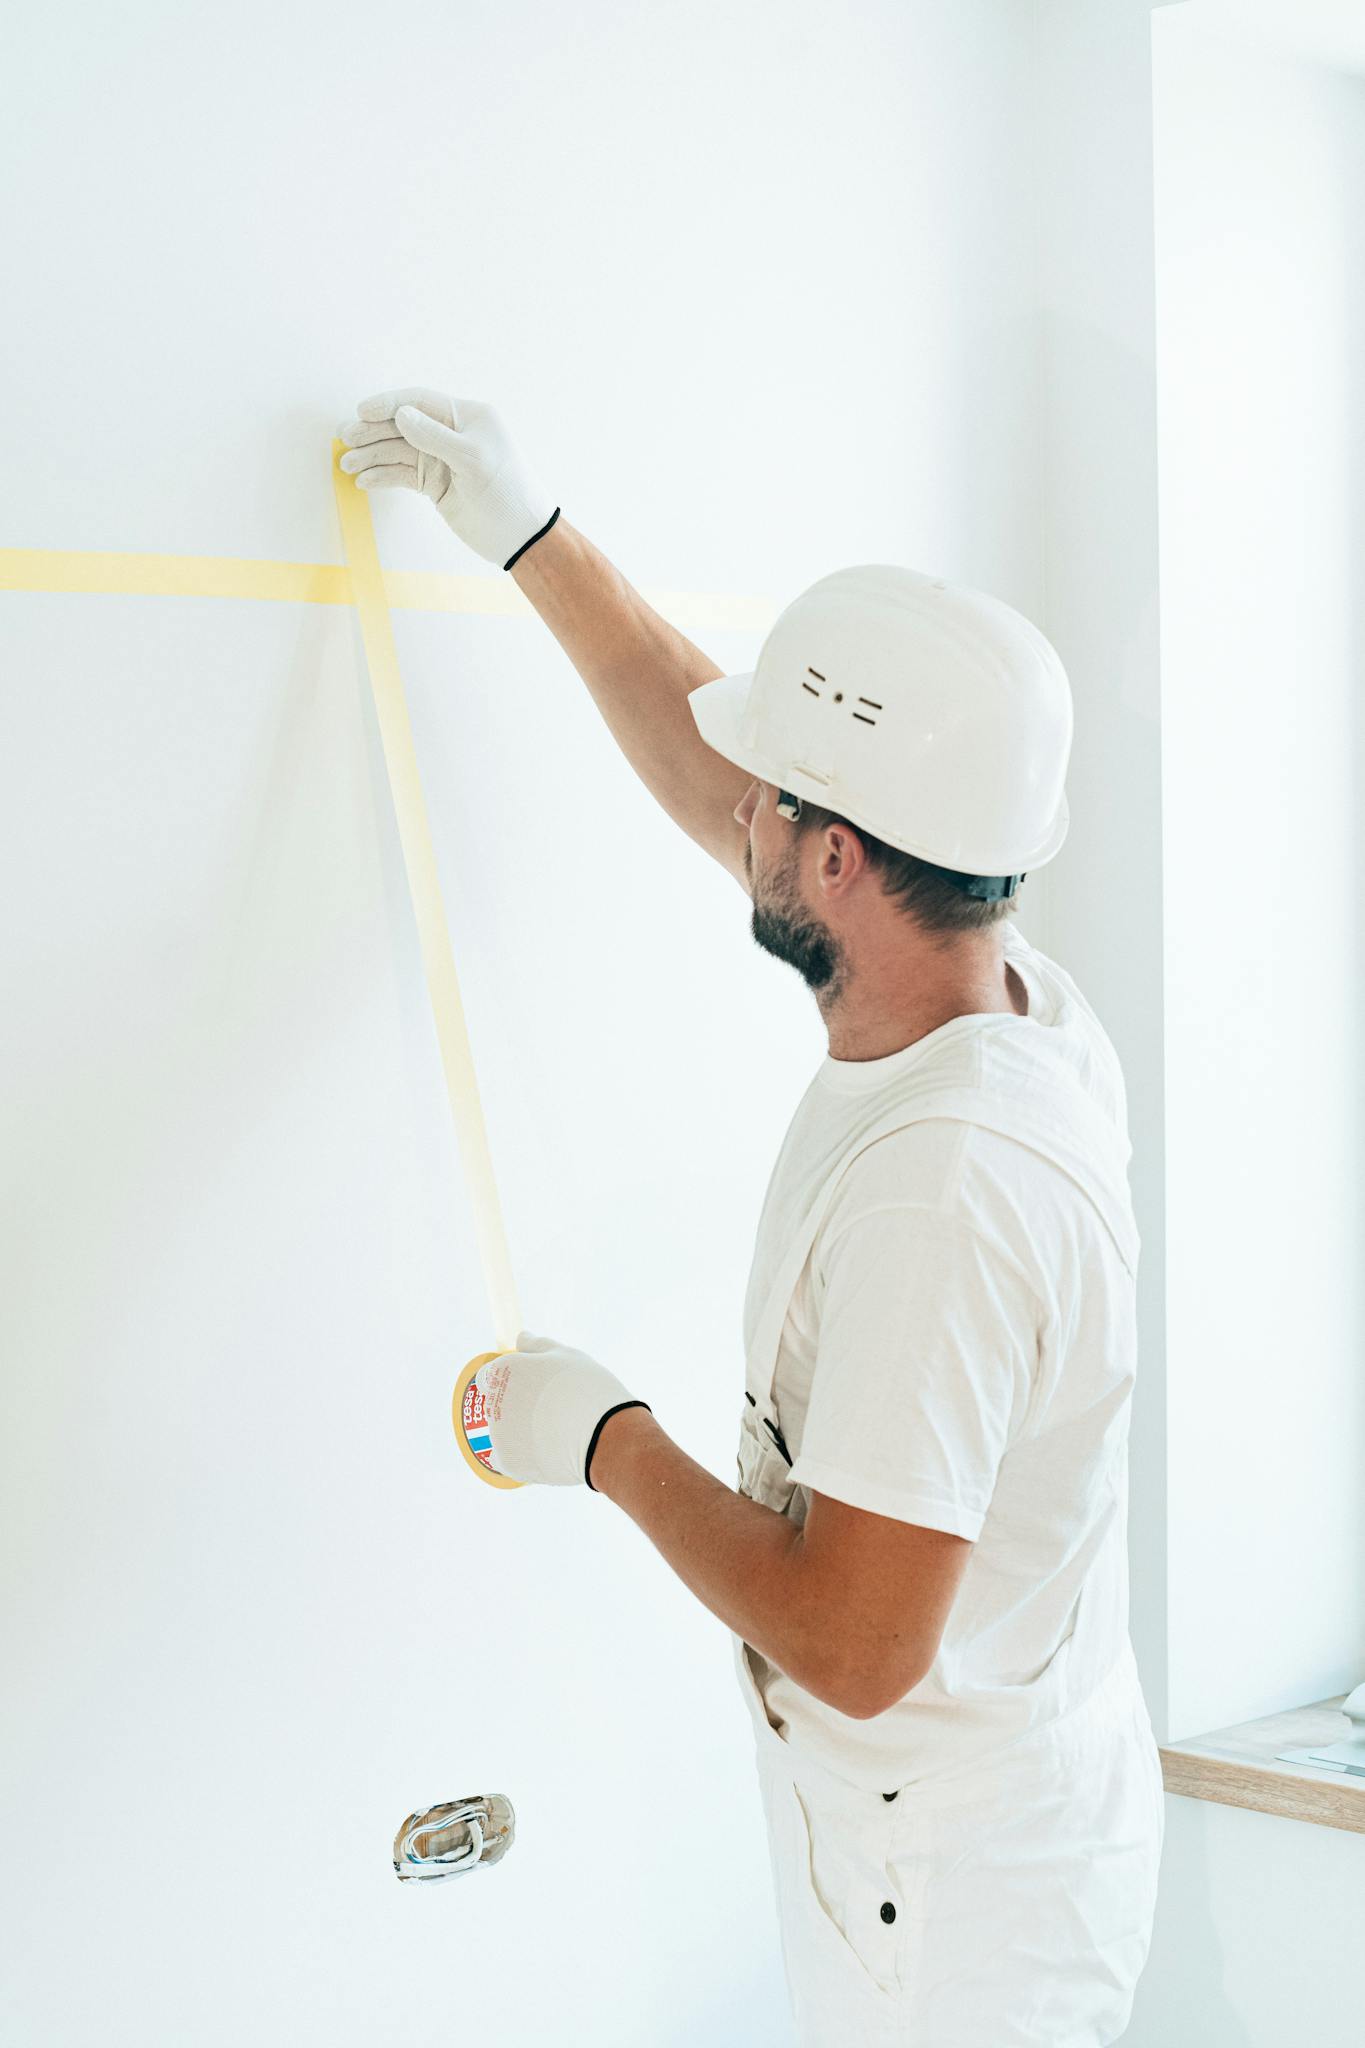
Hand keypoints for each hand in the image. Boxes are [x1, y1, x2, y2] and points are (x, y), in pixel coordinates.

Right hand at [337, 387, 559, 569]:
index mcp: (467, 417)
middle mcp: (452, 433)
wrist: (522, 537)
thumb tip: (400, 414)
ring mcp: (441, 459)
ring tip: (347, 464)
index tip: (361, 411)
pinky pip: (403, 474)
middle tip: (345, 438)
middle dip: (373, 431)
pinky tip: (364, 480)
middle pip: (404, 425)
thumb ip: (434, 436)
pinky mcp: (435, 484)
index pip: (421, 402)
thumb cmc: (507, 493)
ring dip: (372, 456)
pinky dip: (383, 476)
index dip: (389, 404)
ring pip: (399, 451)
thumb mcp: (472, 460)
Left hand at [474, 1330, 651, 1487]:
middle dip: (518, 1406)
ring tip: (556, 1432)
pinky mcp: (508, 1463)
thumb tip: (520, 1338)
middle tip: (551, 1409)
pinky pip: (508, 1458)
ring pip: (504, 1433)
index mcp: (504, 1370)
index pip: (490, 1375)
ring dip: (520, 1432)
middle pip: (498, 1403)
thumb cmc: (588, 1388)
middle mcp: (493, 1401)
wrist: (605, 1436)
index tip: (531, 1386)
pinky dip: (522, 1456)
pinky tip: (545, 1452)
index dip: (511, 1380)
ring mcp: (498, 1435)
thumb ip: (537, 1346)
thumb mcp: (566, 1355)